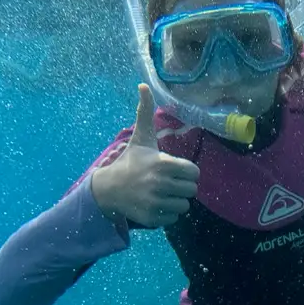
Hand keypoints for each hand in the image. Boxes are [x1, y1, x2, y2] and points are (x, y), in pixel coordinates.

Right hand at [90, 84, 199, 227]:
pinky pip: (173, 219)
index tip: (175, 170)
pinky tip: (154, 204)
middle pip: (191, 191)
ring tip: (161, 193)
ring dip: (176, 201)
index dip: (187, 172)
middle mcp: (160, 183)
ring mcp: (156, 202)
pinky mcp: (152, 217)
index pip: (194, 173)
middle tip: (168, 183)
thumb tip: (143, 85)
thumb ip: (146, 113)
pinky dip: (167, 214)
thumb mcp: (141, 138)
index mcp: (163, 163)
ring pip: (184, 206)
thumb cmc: (131, 161)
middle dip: (182, 187)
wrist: (109, 188)